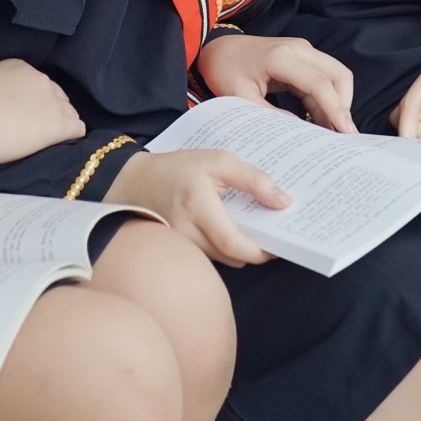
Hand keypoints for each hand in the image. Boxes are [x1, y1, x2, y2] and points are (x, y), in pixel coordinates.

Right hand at [0, 58, 84, 179]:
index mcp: (20, 66)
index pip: (36, 82)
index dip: (31, 100)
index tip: (19, 114)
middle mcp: (41, 78)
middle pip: (55, 95)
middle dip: (46, 111)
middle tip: (30, 129)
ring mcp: (53, 101)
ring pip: (68, 112)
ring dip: (59, 123)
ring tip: (41, 140)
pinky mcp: (60, 124)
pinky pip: (78, 128)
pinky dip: (70, 136)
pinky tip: (58, 143)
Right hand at [106, 148, 286, 267]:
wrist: (137, 182)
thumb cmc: (180, 168)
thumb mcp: (219, 160)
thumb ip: (254, 179)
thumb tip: (283, 202)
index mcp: (197, 205)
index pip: (233, 243)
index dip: (260, 251)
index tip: (279, 245)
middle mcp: (185, 230)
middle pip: (231, 256)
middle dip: (254, 250)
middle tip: (271, 233)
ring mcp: (179, 244)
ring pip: (222, 260)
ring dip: (239, 249)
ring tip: (252, 228)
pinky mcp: (179, 249)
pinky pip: (210, 256)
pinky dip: (225, 248)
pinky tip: (231, 230)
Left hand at [196, 33, 356, 133]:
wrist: (218, 48)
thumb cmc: (225, 71)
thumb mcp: (240, 97)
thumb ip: (269, 114)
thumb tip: (299, 132)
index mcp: (281, 57)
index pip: (319, 83)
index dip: (335, 108)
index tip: (345, 132)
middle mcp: (299, 49)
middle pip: (338, 74)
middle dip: (344, 105)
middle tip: (343, 135)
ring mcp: (303, 51)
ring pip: (335, 75)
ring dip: (338, 102)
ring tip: (333, 131)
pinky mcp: (302, 58)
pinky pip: (324, 78)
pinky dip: (327, 99)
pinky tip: (322, 120)